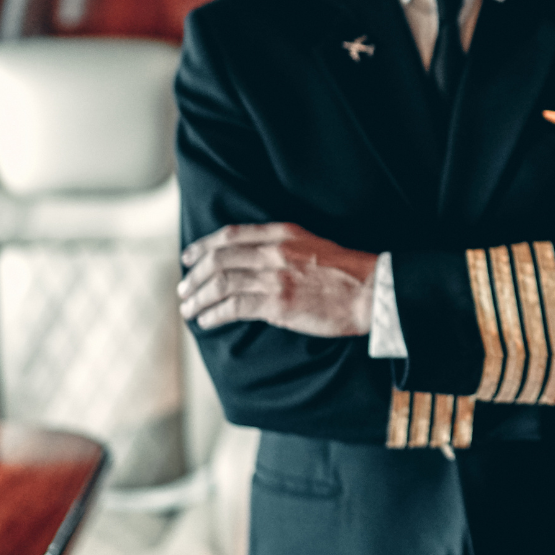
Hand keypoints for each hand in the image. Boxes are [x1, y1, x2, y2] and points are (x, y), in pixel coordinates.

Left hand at [178, 222, 376, 335]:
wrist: (370, 291)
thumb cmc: (345, 272)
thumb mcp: (312, 243)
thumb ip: (282, 245)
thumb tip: (252, 257)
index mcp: (282, 233)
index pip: (230, 235)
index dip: (203, 246)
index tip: (188, 257)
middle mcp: (273, 252)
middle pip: (218, 259)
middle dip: (194, 276)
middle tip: (183, 289)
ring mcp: (274, 277)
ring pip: (220, 284)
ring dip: (198, 298)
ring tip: (188, 309)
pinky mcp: (277, 304)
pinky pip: (234, 307)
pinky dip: (214, 315)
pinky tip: (207, 321)